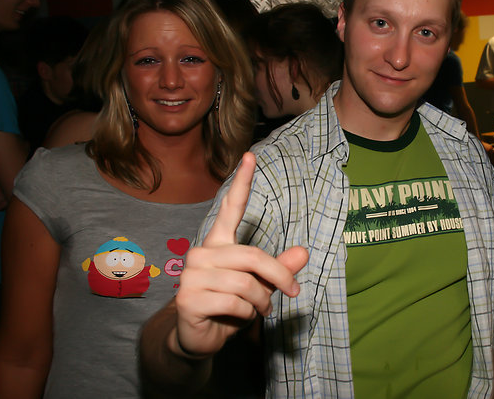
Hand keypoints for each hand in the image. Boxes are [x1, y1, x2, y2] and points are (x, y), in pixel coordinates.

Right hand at [173, 152, 308, 358]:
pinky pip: (234, 302)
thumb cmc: (230, 305)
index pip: (230, 208)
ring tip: (258, 309)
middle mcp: (202, 253)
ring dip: (261, 301)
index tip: (251, 156)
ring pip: (246, 283)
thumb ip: (280, 269)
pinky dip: (246, 314)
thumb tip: (304, 252)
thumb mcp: (259, 286)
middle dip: (279, 277)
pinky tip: (239, 317)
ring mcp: (191, 275)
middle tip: (292, 292)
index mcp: (218, 243)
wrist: (198, 337)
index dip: (242, 183)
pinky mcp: (188, 299)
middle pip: (253, 256)